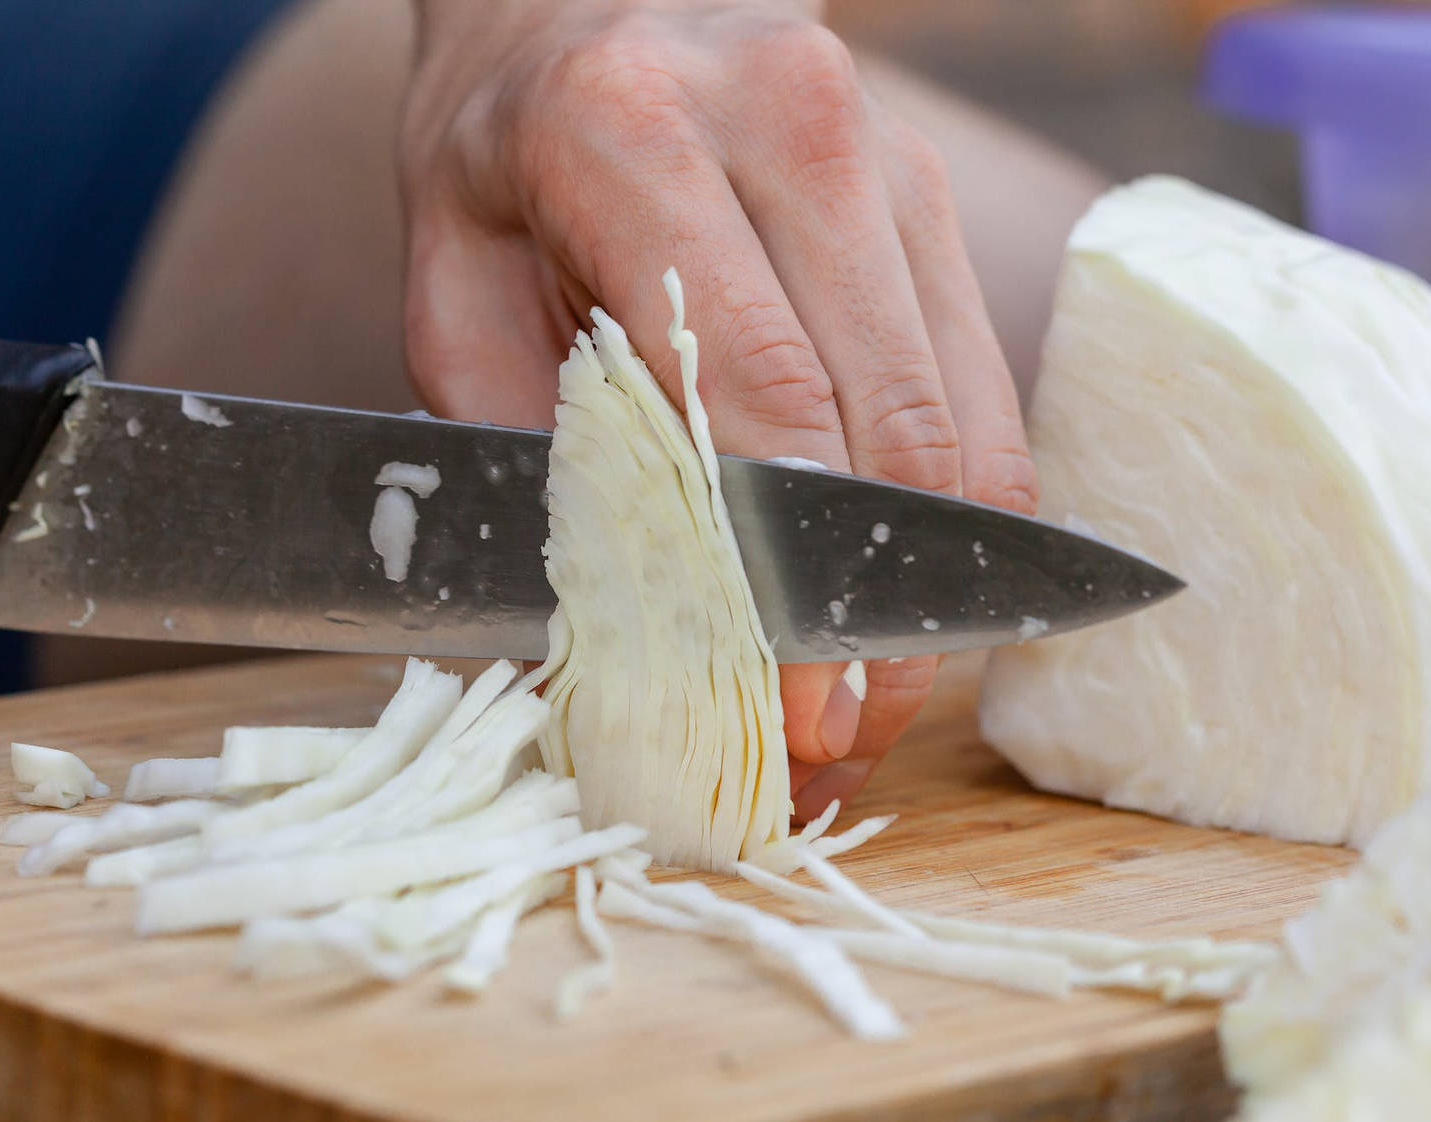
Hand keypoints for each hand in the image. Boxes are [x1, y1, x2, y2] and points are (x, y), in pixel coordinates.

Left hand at [399, 0, 1035, 815]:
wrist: (583, 4)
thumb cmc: (501, 160)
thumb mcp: (450, 287)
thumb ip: (524, 441)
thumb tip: (622, 625)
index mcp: (637, 135)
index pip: (755, 391)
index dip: (779, 574)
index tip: (786, 704)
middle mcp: (793, 122)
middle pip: (883, 421)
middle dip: (869, 612)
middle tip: (839, 740)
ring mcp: (889, 153)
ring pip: (959, 415)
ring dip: (931, 585)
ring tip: (877, 698)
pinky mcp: (931, 199)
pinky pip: (980, 384)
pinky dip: (955, 512)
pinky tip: (907, 598)